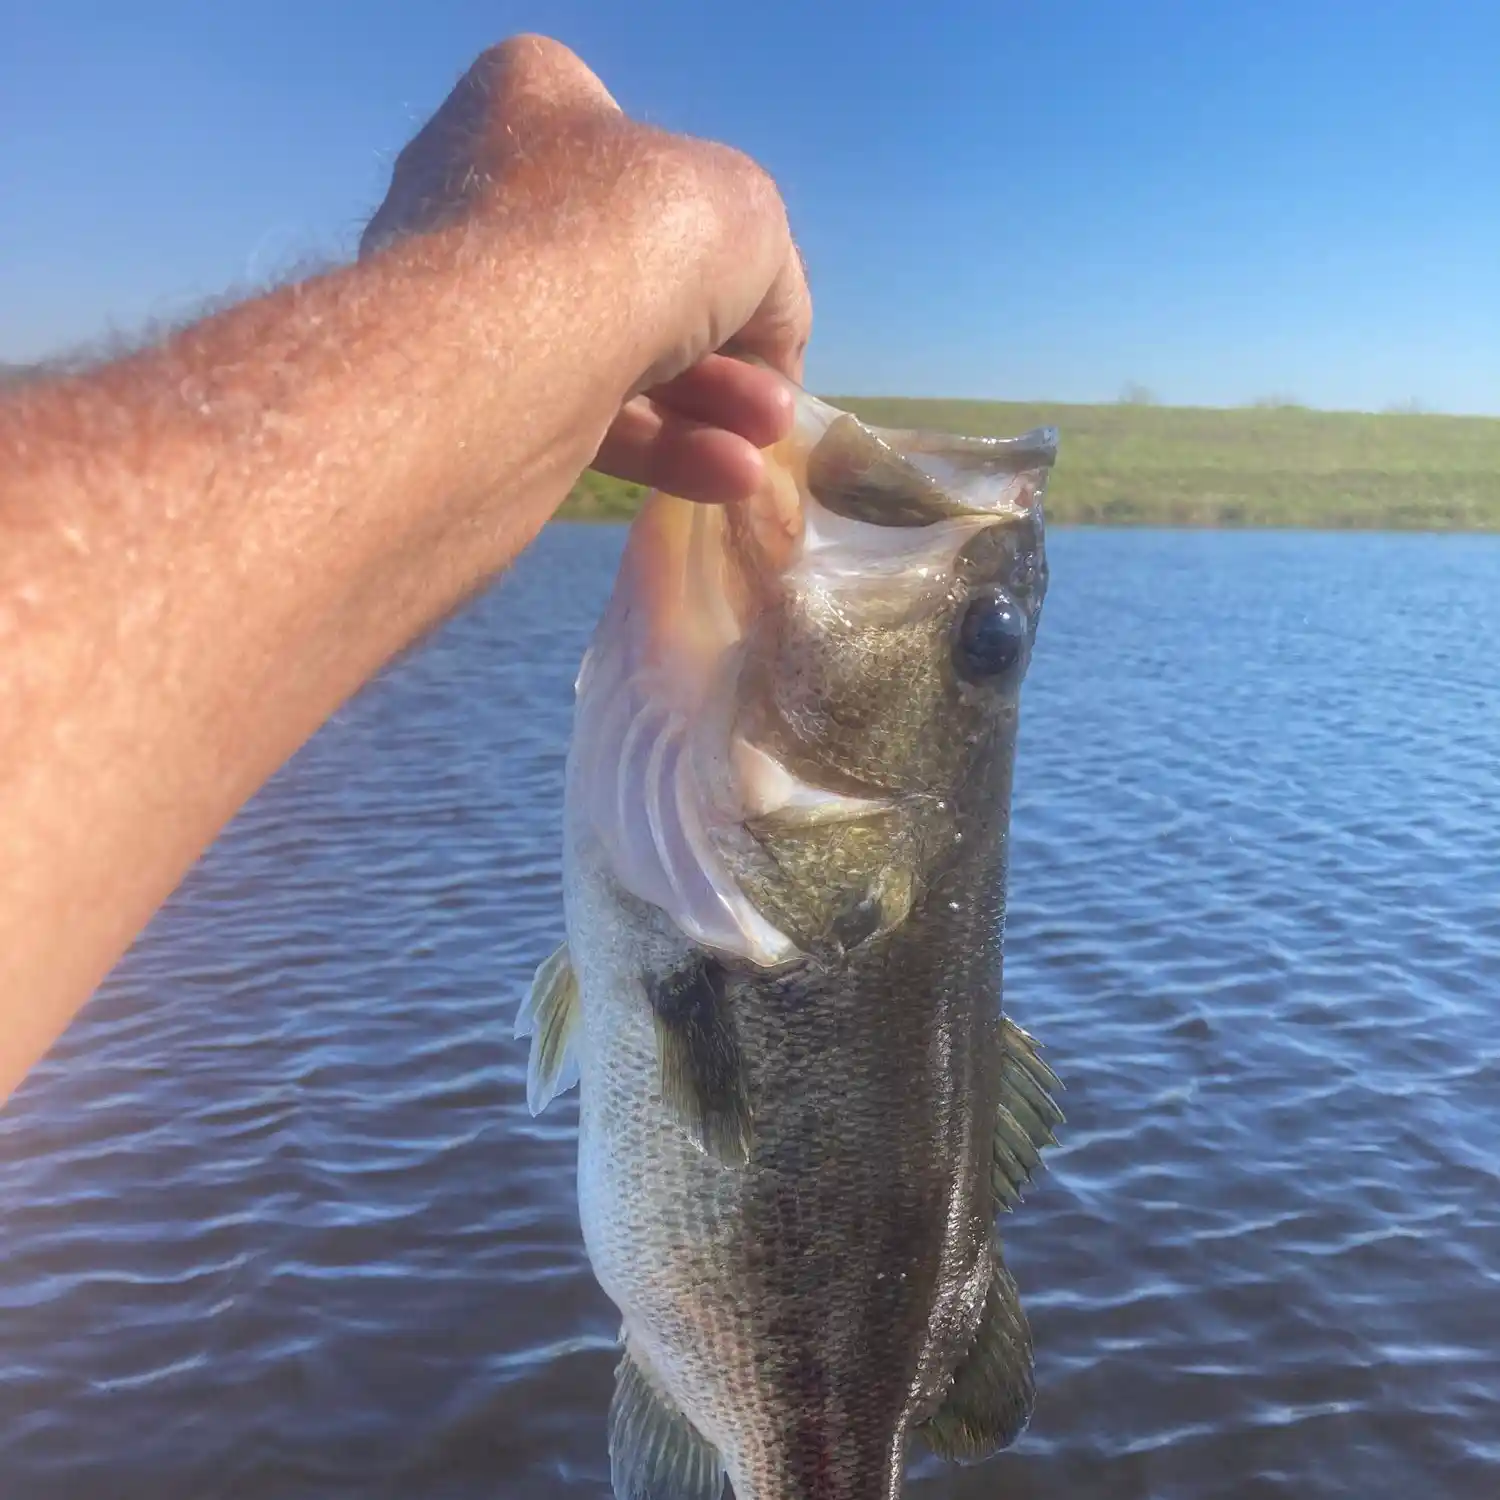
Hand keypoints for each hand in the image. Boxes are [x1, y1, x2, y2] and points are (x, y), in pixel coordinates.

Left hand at [361, 36, 811, 504]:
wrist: (498, 363)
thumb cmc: (624, 241)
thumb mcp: (749, 217)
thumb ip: (772, 276)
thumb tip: (771, 345)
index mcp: (536, 103)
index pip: (654, 165)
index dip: (727, 243)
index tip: (767, 311)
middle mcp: (488, 194)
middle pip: (642, 280)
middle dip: (728, 354)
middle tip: (776, 405)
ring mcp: (473, 306)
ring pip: (617, 361)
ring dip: (706, 410)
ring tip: (762, 448)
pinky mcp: (472, 404)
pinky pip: (581, 423)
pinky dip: (658, 449)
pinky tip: (725, 480)